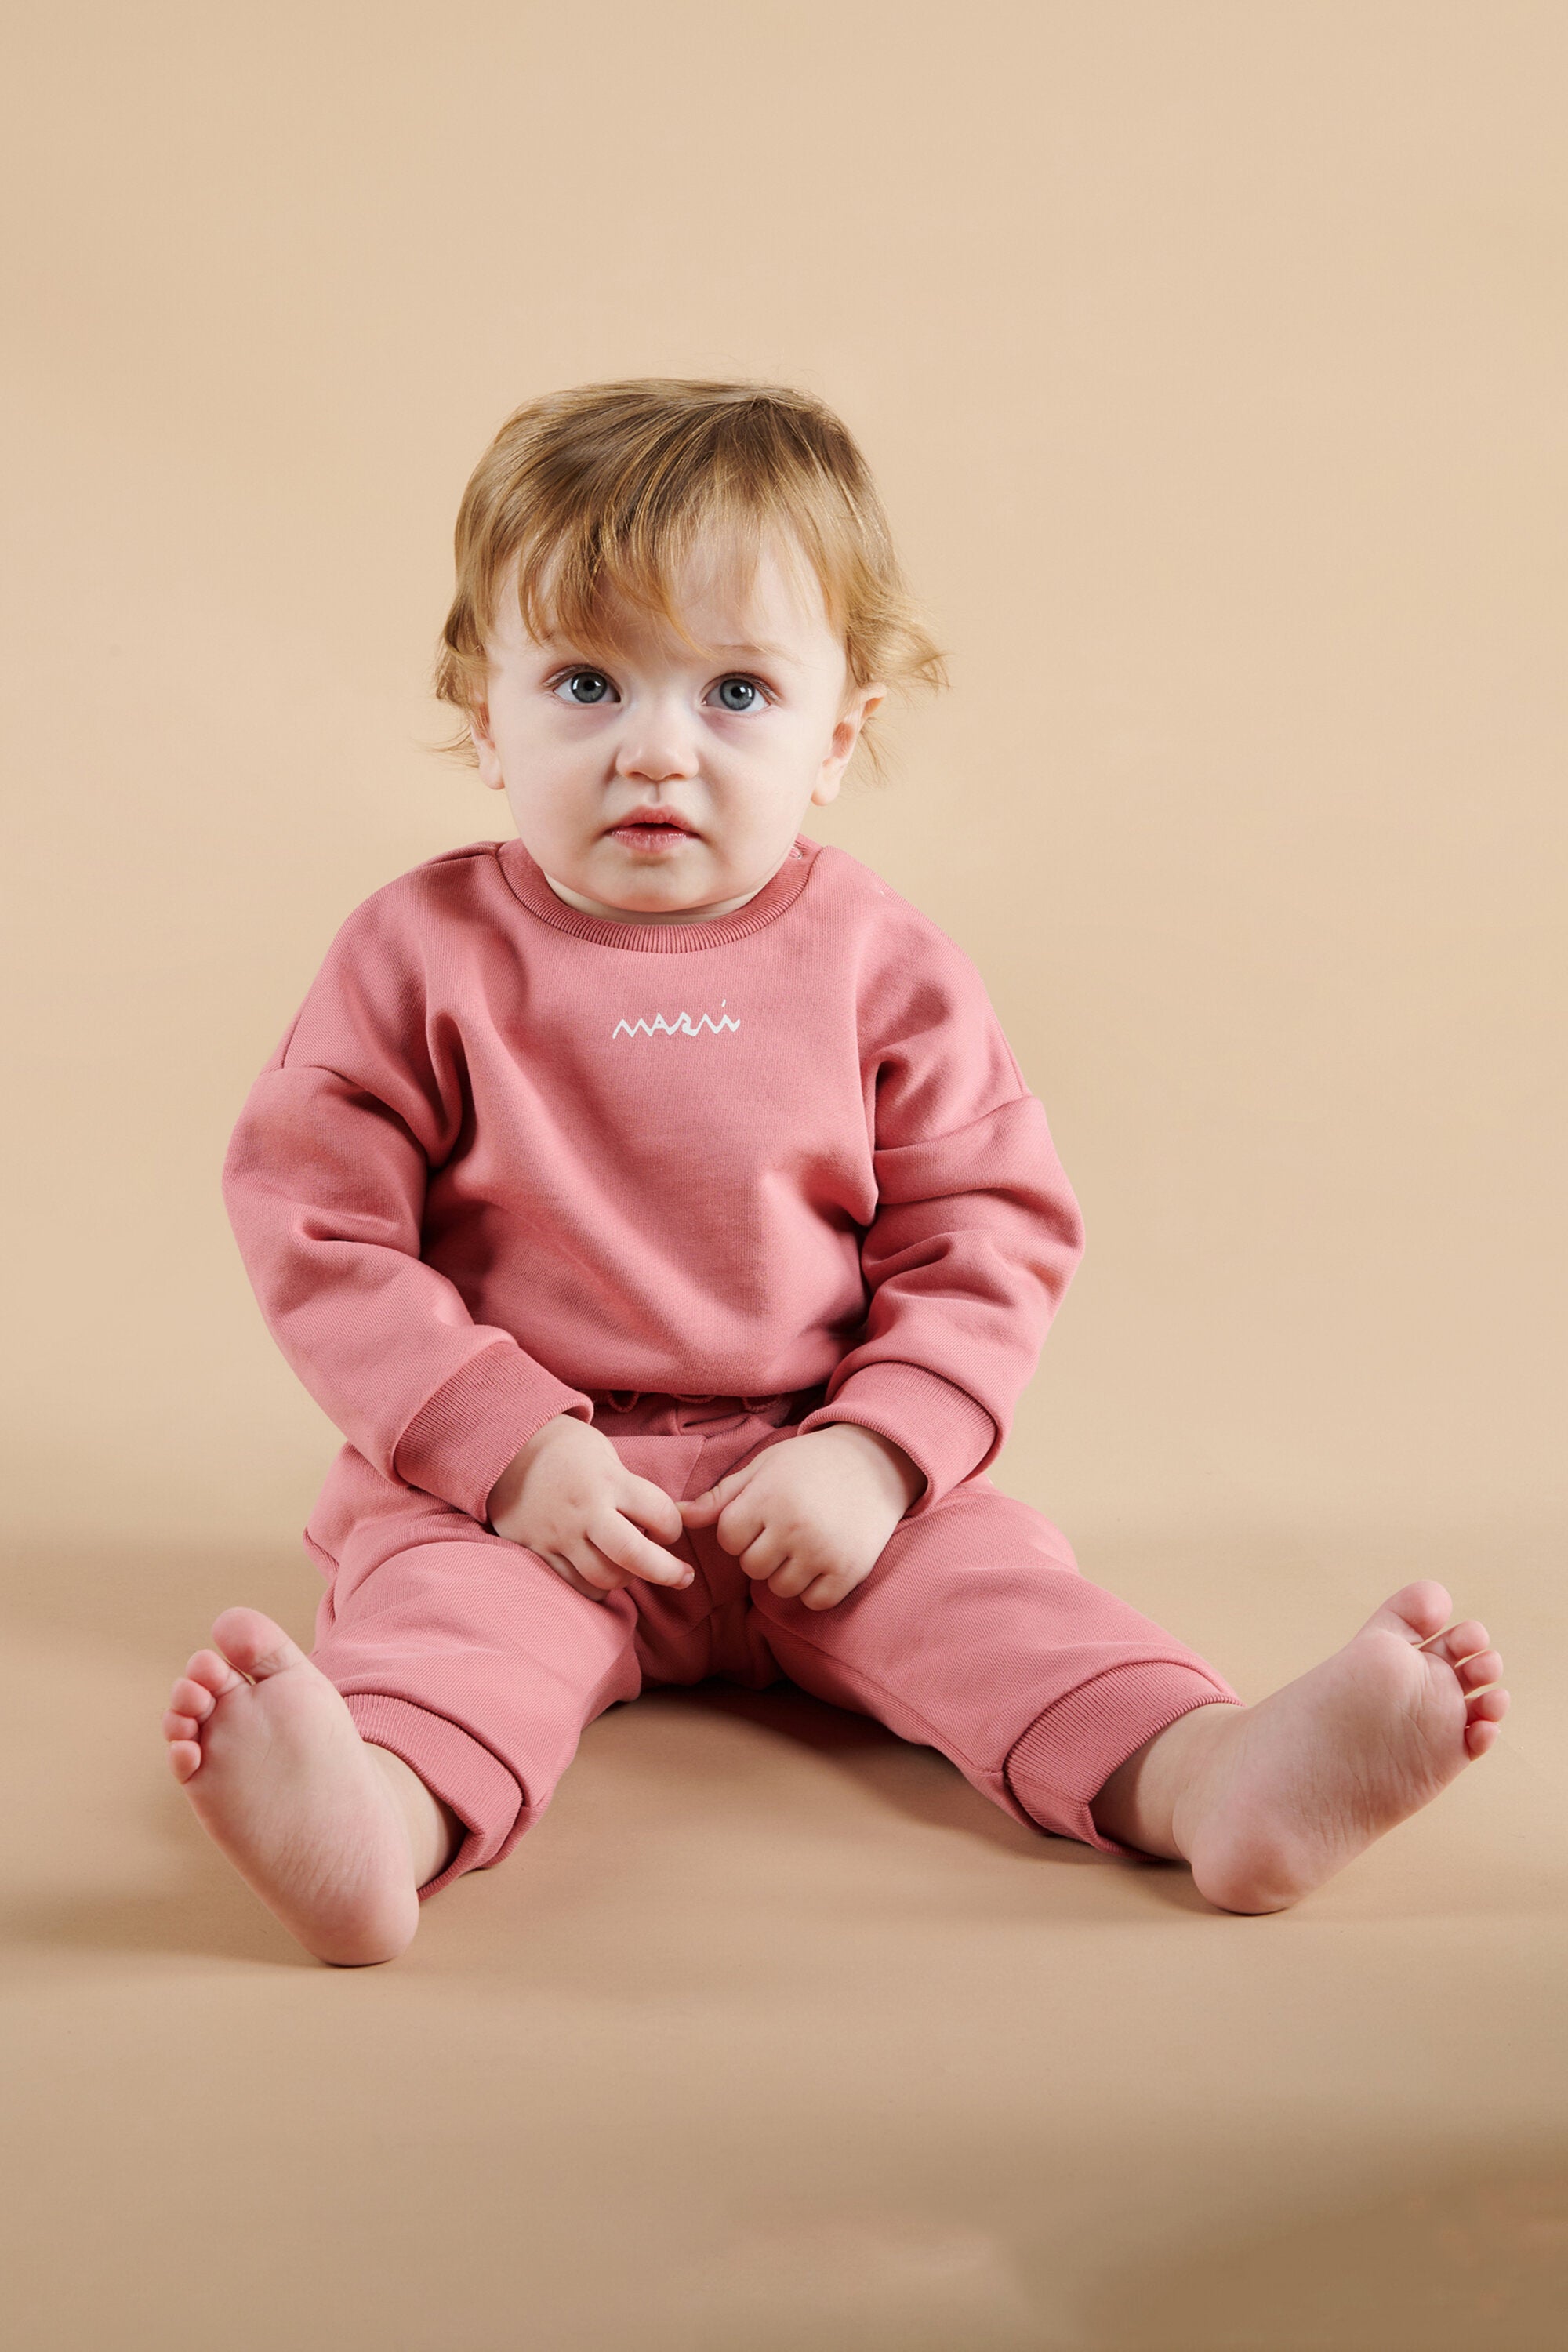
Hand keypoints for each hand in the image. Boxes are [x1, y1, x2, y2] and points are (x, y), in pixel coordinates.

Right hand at [486, 1414, 694, 1602]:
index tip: (670, 1530)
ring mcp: (558, 1533)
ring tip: (630, 1569)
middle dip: (667, 1572)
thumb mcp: (606, 1456)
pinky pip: (572, 1583)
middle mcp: (585, 1510)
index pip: (661, 1515)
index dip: (674, 1528)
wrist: (506, 1446)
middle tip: (682, 1577)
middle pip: (635, 1557)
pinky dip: (593, 1585)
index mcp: (608, 1480)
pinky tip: (599, 1575)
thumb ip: (629, 1491)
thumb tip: (654, 1527)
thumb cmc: (567, 1449)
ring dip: (626, 1578)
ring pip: (604, 1578)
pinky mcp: (535, 1549)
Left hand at [679, 1424, 923, 1610]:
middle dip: (762, 1552)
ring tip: (804, 1544)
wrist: (877, 1461)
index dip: (741, 1531)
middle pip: (752, 1567)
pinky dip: (814, 1589)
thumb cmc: (811, 1462)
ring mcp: (823, 1551)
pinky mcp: (849, 1571)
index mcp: (768, 1498)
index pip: (729, 1539)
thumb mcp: (763, 1467)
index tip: (762, 1515)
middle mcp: (794, 1526)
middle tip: (786, 1528)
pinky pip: (814, 1602)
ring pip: (779, 1588)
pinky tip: (822, 1561)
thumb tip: (676, 1517)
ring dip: (787, 1573)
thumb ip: (720, 1497)